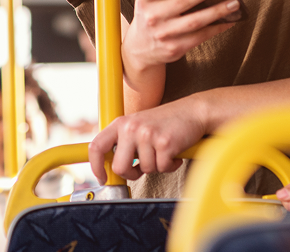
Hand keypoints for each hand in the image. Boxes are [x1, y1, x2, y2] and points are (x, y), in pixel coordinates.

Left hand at [88, 95, 209, 181]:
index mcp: (121, 123)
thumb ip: (124, 142)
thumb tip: (112, 167)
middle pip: (119, 167)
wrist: (193, 111)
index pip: (97, 146)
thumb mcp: (138, 126)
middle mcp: (131, 127)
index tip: (103, 178)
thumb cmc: (166, 122)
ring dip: (157, 166)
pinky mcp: (164, 143)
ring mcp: (147, 135)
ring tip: (164, 151)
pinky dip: (170, 165)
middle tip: (141, 168)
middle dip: (131, 174)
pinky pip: (162, 168)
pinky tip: (174, 153)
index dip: (96, 166)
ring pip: (145, 169)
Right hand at [122, 0, 237, 74]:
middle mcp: (152, 17)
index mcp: (145, 0)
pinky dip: (217, 28)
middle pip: (182, 1)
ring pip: (195, 21)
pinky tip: (229, 20)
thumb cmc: (151, 16)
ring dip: (217, 11)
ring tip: (234, 3)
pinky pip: (200, 36)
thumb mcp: (149, 0)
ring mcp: (164, 34)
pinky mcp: (175, 48)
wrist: (141, 50)